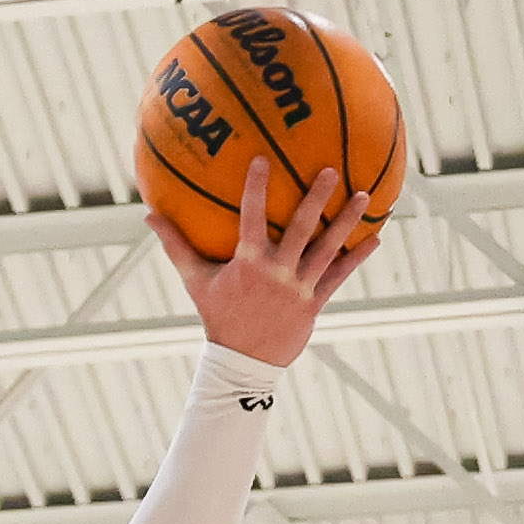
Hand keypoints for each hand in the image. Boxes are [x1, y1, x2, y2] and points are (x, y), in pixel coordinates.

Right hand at [155, 158, 371, 367]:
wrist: (243, 364)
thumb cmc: (218, 317)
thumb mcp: (195, 281)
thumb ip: (175, 245)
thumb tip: (147, 214)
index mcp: (248, 263)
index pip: (251, 218)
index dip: (256, 189)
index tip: (263, 159)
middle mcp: (277, 273)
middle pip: (300, 229)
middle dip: (315, 199)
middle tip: (330, 171)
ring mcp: (299, 289)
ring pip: (326, 250)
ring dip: (346, 222)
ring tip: (363, 196)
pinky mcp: (315, 304)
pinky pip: (339, 276)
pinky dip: (357, 257)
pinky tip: (376, 238)